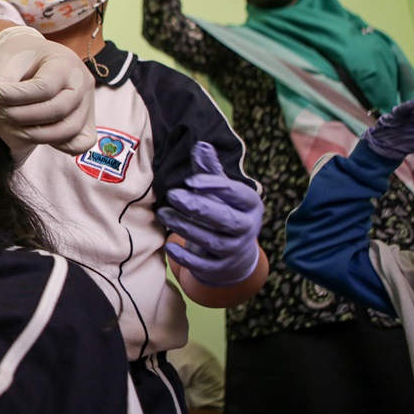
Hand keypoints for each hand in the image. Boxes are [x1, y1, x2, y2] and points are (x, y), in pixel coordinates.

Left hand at [0, 27, 95, 154]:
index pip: (43, 87)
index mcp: (66, 63)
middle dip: (19, 116)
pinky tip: (35, 134)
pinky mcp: (86, 123)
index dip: (11, 95)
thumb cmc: (22, 58)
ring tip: (7, 125)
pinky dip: (58, 145)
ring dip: (33, 134)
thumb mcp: (7, 58)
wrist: (37, 59)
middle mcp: (83, 84)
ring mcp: (88, 106)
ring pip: (67, 131)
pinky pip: (79, 143)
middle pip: (56, 110)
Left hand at [161, 142, 263, 286]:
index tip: (191, 179)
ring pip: (211, 240)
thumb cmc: (224, 211)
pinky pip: (202, 264)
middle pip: (224, 219)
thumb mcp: (221, 191)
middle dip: (198, 207)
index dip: (215, 186)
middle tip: (173, 195)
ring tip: (163, 213)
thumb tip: (201, 144)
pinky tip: (168, 245)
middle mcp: (247, 228)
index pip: (237, 193)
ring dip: (185, 227)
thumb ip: (210, 170)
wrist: (235, 254)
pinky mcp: (220, 269)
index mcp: (250, 204)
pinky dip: (185, 257)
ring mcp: (234, 251)